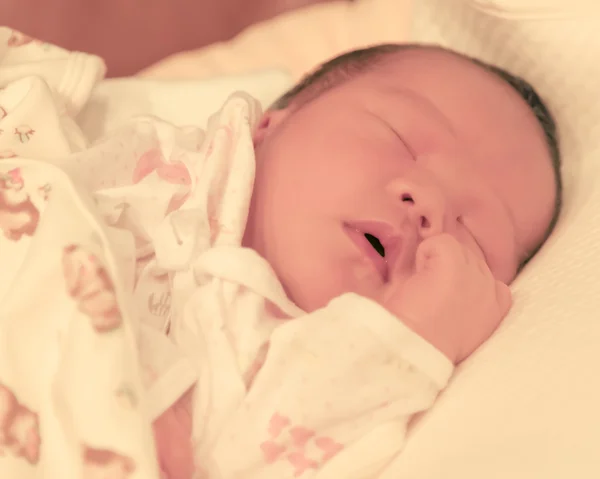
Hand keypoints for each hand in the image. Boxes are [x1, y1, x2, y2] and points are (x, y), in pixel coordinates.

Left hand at [380, 233, 511, 363]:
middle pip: (470, 259)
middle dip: (447, 271)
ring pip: (455, 249)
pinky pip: (438, 242)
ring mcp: (476, 273)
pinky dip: (423, 254)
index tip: (446, 298)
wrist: (415, 353)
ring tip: (422, 291)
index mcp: (497, 308)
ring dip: (435, 263)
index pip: (490, 280)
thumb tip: (445, 287)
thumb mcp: (459, 330)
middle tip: (427, 296)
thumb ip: (462, 304)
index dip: (463, 281)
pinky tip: (417, 280)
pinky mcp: (455, 262)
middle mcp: (492, 288)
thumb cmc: (425, 347)